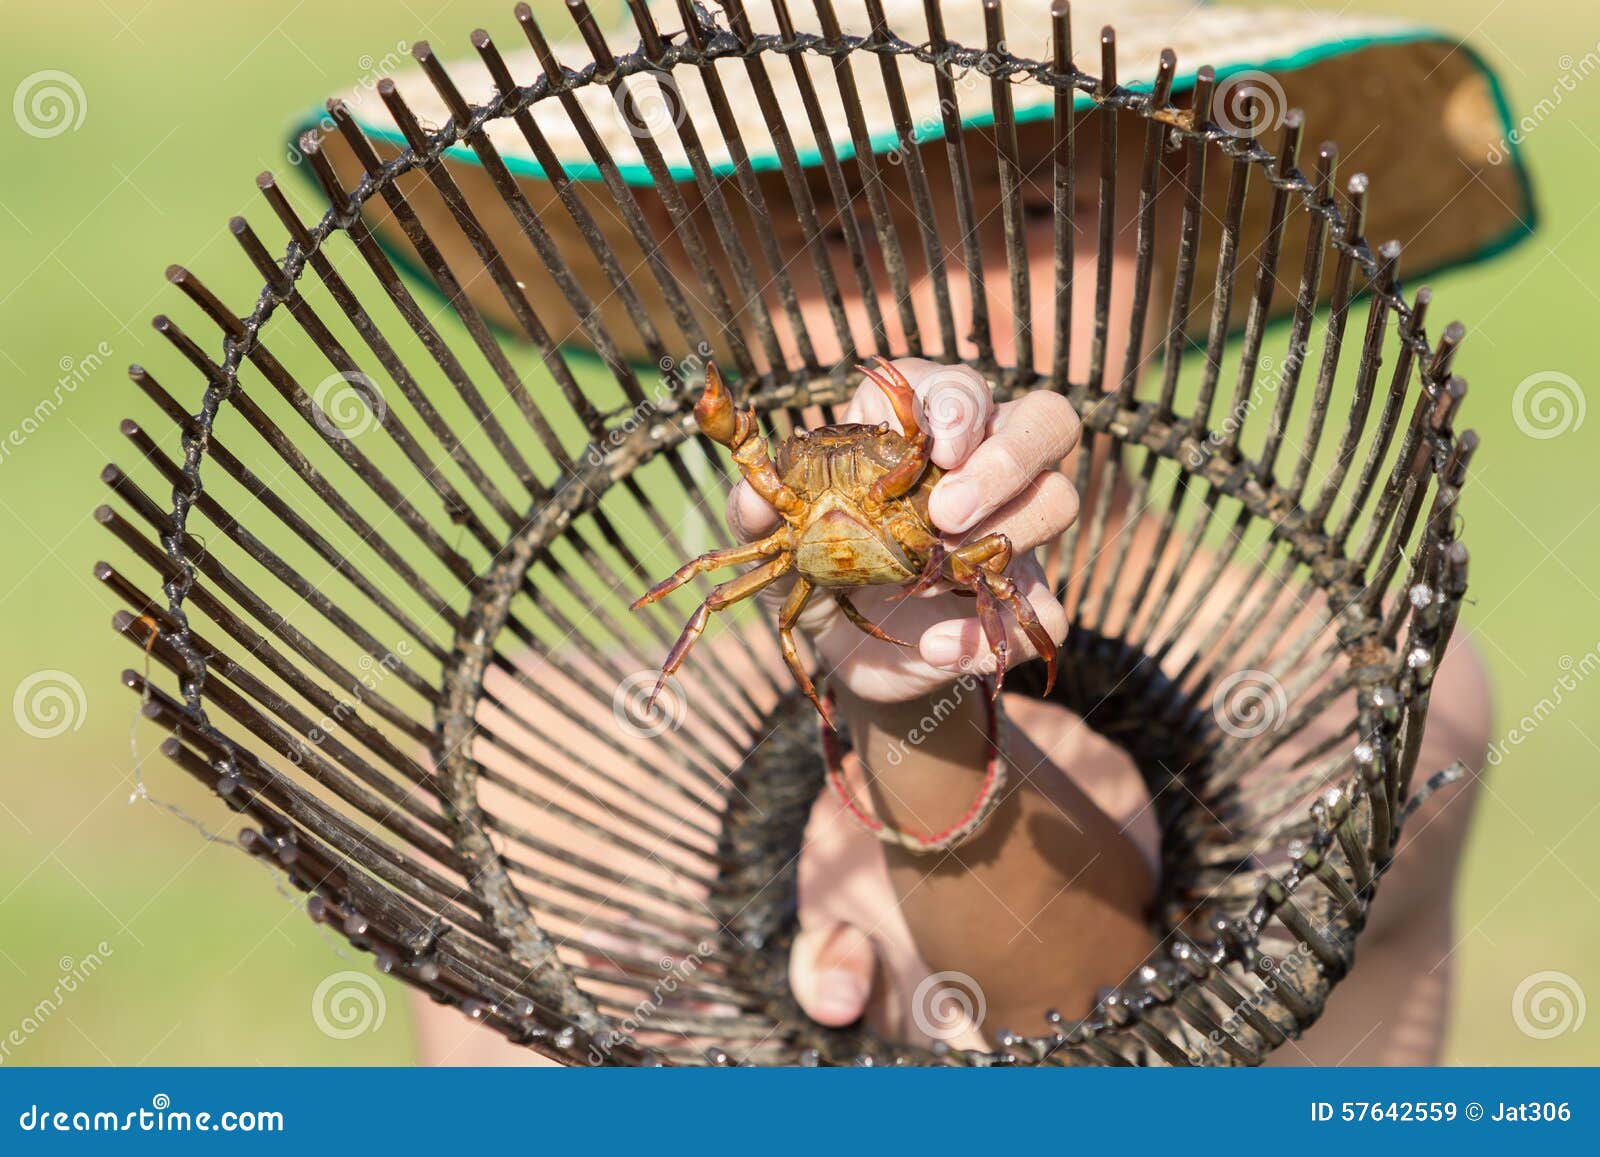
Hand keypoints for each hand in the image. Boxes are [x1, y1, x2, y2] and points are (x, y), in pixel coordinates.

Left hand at [724, 358, 1079, 702]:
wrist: (843, 640)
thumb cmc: (817, 555)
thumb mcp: (774, 532)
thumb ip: (755, 509)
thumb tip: (754, 501)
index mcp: (924, 424)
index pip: (966, 387)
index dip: (961, 408)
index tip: (935, 447)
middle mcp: (984, 463)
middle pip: (1048, 421)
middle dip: (1006, 461)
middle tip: (945, 514)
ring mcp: (1013, 528)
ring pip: (1060, 499)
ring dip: (1008, 534)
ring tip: (934, 574)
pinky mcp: (1019, 597)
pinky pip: (1050, 611)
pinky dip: (995, 632)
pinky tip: (936, 646)